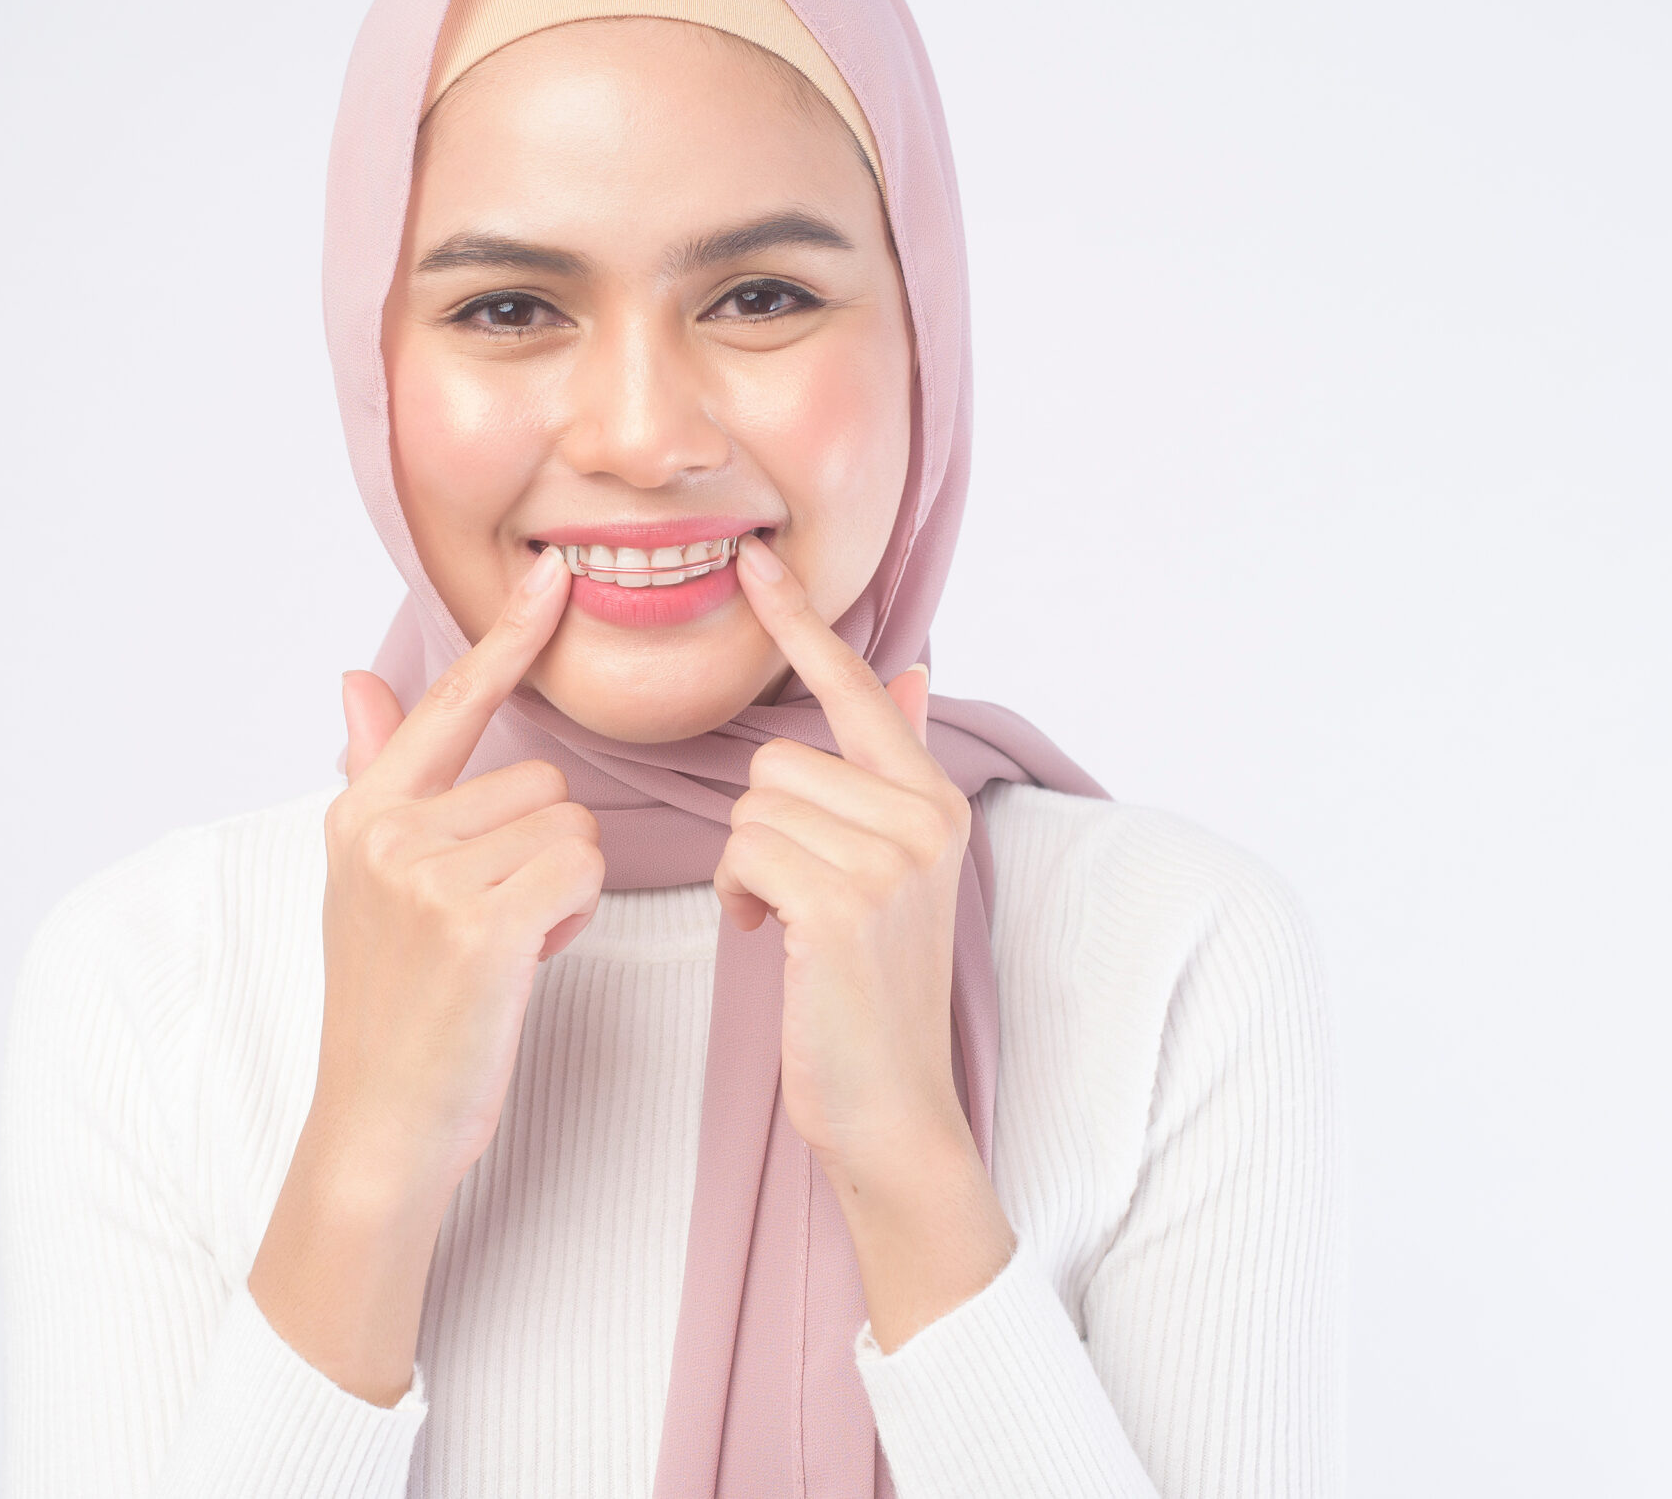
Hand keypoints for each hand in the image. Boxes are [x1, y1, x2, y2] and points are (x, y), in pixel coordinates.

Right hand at [251, 547, 603, 1401]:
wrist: (380, 1123)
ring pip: (574, 828)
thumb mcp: (367, 884)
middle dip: (547, 851)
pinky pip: (583, 870)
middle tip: (498, 922)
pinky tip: (530, 960)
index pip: (450, 701)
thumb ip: (376, 774)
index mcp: (361, 811)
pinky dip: (576, 915)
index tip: (552, 575)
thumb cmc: (395, 1008)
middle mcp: (386, 830)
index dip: (508, 637)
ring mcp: (428, 875)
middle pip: (545, 782)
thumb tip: (352, 679)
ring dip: (565, 888)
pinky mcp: (478, 923)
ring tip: (506, 947)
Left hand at [717, 532, 1015, 1350]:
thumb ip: (898, 767)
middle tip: (786, 897)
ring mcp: (890, 858)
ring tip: (785, 925)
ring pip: (752, 804)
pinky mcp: (844, 900)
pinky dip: (738, 892)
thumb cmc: (870, 993)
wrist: (890, 1109)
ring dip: (744, 866)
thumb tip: (916, 672)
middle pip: (777, 758)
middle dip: (757, 826)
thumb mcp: (899, 871)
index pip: (859, 688)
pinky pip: (744, 848)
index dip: (802, 625)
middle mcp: (923, 816)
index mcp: (933, 799)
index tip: (757, 561)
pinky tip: (771, 939)